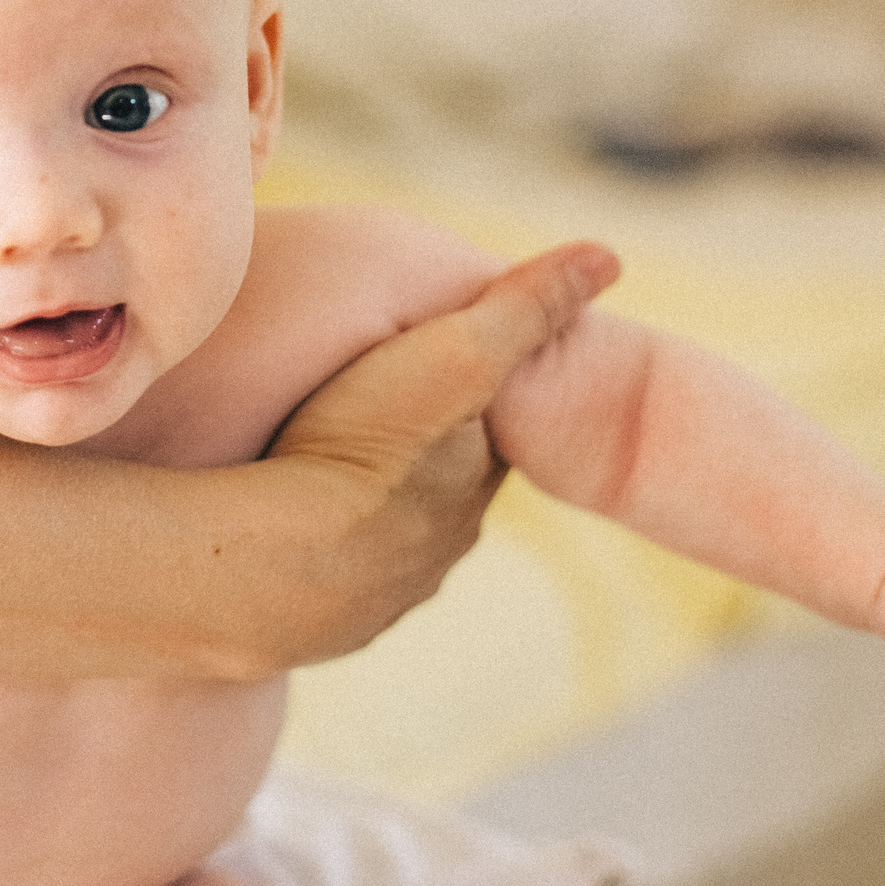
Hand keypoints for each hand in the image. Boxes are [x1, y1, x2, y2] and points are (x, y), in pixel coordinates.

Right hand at [255, 241, 619, 666]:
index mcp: (472, 486)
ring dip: (356, 519)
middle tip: (357, 417)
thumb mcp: (457, 352)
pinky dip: (305, 559)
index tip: (424, 367)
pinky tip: (275, 536)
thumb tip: (609, 256)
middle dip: (410, 464)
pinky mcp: (315, 629)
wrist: (277, 561)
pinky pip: (320, 588)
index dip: (461, 400)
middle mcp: (437, 552)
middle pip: (434, 496)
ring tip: (305, 477)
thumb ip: (526, 306)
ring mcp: (376, 599)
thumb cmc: (366, 447)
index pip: (483, 438)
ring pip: (379, 548)